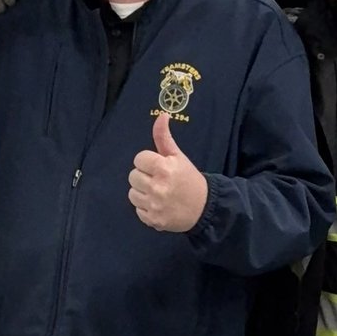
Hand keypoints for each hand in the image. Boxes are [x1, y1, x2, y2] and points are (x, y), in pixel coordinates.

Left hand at [128, 113, 207, 231]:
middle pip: (133, 176)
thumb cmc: (189, 179)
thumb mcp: (178, 156)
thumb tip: (161, 115)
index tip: (159, 167)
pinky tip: (158, 205)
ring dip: (142, 192)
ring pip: (132, 193)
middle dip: (144, 176)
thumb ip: (164, 137)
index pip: (139, 159)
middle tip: (159, 180)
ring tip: (157, 193)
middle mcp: (158, 187)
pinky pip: (137, 210)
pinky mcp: (153, 220)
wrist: (204, 208)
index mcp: (164, 168)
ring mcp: (154, 205)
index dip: (148, 162)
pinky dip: (146, 208)